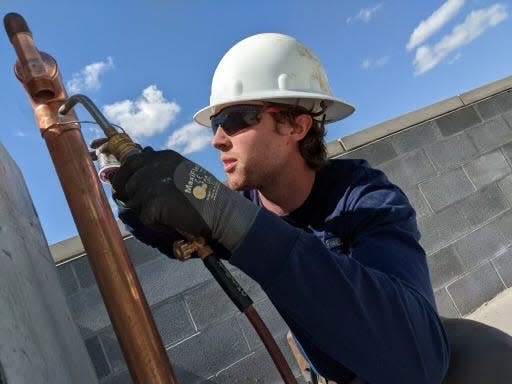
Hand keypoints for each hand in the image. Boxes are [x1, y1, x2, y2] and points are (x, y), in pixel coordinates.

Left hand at [112, 148, 258, 249]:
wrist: (219, 210)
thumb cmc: (206, 192)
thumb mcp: (183, 169)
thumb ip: (162, 164)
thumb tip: (144, 154)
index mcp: (162, 157)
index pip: (131, 162)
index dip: (125, 177)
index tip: (125, 188)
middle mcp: (154, 167)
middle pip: (128, 183)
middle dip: (131, 196)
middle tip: (144, 207)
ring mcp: (151, 185)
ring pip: (134, 202)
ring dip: (146, 210)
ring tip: (166, 213)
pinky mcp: (152, 205)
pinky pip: (144, 218)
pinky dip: (156, 224)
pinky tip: (171, 222)